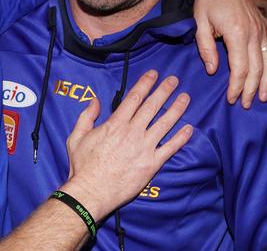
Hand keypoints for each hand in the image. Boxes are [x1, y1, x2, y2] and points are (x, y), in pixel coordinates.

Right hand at [60, 71, 191, 220]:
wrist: (92, 191)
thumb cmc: (82, 165)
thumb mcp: (77, 136)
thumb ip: (87, 116)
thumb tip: (95, 100)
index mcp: (115, 123)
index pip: (134, 98)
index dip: (145, 84)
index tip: (154, 74)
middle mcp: (132, 132)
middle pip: (152, 106)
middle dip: (164, 90)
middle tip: (174, 79)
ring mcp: (144, 148)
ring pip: (164, 124)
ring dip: (176, 109)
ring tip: (185, 97)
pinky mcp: (151, 164)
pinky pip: (170, 148)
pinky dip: (180, 138)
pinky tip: (189, 129)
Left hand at [187, 0, 266, 107]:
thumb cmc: (206, 1)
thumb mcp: (199, 23)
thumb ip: (206, 48)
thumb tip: (212, 70)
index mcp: (236, 33)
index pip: (240, 68)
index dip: (236, 86)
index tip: (231, 99)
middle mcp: (253, 32)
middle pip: (256, 68)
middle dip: (250, 89)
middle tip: (244, 104)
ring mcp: (261, 29)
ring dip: (266, 82)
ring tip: (261, 98)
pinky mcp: (263, 26)